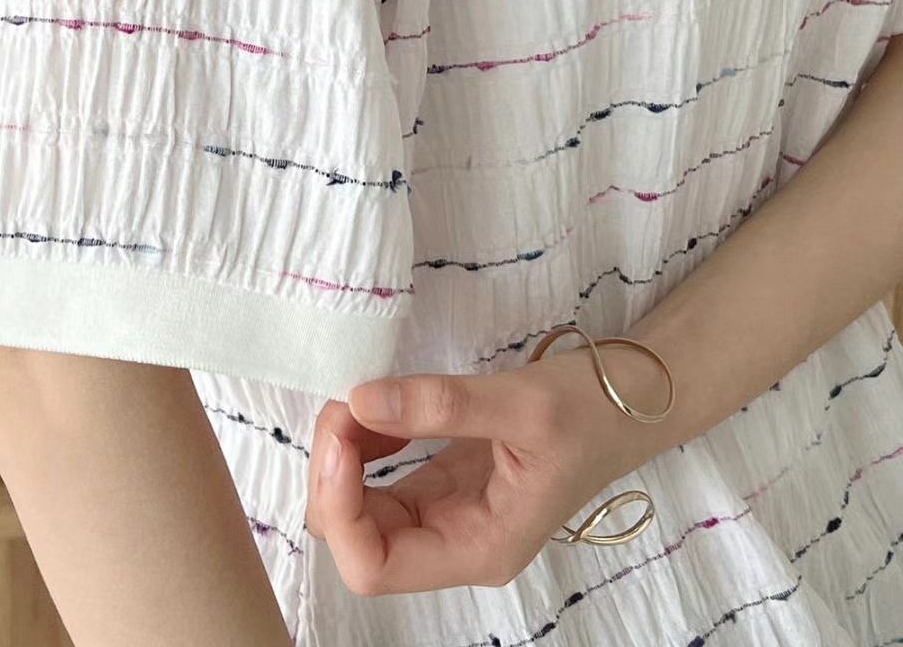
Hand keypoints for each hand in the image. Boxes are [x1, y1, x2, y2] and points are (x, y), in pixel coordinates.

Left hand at [304, 351, 644, 595]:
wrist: (632, 399)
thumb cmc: (590, 410)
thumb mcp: (521, 402)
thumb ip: (440, 404)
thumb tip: (360, 400)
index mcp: (479, 548)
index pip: (374, 566)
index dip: (341, 508)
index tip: (342, 435)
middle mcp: (457, 543)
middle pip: (358, 537)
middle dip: (333, 473)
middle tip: (345, 403)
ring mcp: (448, 514)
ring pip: (362, 507)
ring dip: (344, 455)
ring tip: (356, 398)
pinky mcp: (444, 482)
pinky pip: (381, 477)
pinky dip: (364, 442)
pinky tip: (378, 407)